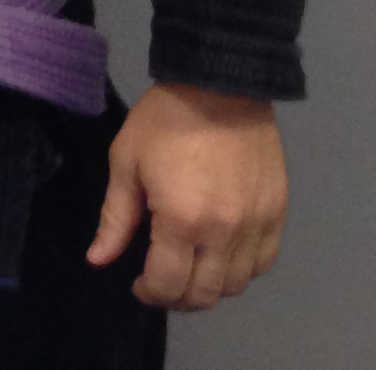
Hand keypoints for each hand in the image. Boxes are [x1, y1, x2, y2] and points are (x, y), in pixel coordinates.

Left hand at [89, 83, 286, 308]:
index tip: (139, 282)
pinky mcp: (277, 211)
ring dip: (211, 285)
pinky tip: (225, 251)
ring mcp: (256, 224)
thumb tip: (98, 260)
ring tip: (193, 265)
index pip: (168, 286)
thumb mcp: (127, 160)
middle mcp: (224, 232)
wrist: (220, 80)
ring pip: (236, 285)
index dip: (149, 293)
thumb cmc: (166, 118)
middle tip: (164, 277)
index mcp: (182, 220)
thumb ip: (115, 217)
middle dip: (178, 296)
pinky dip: (243, 268)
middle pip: (205, 295)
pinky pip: (263, 262)